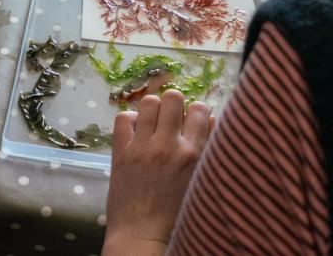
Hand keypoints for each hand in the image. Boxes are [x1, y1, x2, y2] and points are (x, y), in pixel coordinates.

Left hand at [103, 90, 212, 254]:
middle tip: (171, 119)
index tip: (191, 122)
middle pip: (173, 97)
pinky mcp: (121, 152)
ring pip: (148, 102)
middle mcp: (169, 145)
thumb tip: (211, 119)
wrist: (143, 236)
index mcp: (195, 154)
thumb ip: (208, 150)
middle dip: (174, 104)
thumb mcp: (201, 181)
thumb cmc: (177, 212)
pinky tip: (135, 132)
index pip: (201, 109)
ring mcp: (143, 147)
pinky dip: (129, 120)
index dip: (196, 112)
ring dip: (152, 109)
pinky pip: (123, 118)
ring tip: (153, 124)